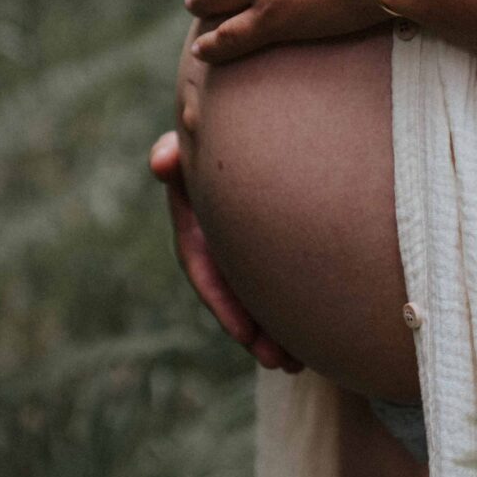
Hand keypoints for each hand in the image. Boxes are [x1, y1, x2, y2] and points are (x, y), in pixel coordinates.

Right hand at [148, 129, 303, 372]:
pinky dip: (291, 308)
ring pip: (255, 293)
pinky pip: (276, 279)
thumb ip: (177, 151)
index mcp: (193, 217)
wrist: (262, 112)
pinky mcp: (269, 243)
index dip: (221, 301)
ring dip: (274, 331)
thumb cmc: (225, 116)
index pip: (201, 264)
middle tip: (281, 362)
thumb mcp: (199, 138)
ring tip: (299, 364)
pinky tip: (316, 338)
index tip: (244, 333)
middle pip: (231, 291)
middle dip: (253, 331)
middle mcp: (213, 236)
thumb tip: (160, 160)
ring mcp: (240, 243)